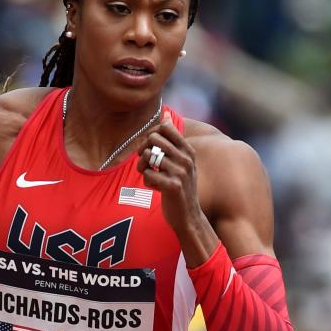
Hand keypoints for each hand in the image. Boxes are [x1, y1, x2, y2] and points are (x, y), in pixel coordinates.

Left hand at [136, 121, 215, 262]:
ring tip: (148, 175)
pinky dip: (147, 181)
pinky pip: (148, 174)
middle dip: (143, 149)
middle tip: (145, 162)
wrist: (188, 216)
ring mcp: (180, 172)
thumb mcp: (181, 162)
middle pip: (153, 138)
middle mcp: (186, 159)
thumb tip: (166, 113)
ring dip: (142, 166)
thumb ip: (173, 139)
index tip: (151, 148)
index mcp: (188, 150)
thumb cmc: (181, 187)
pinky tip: (154, 187)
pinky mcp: (172, 186)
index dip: (152, 135)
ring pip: (148, 156)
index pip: (165, 128)